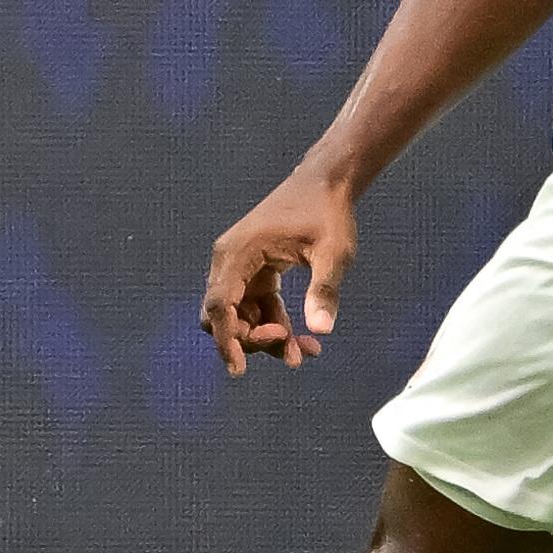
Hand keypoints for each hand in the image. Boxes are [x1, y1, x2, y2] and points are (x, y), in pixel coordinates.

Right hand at [200, 166, 355, 377]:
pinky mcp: (254, 271)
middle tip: (294, 352)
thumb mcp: (333, 252)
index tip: (240, 369)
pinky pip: (255, 307)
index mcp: (239, 253)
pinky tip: (305, 339)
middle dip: (253, 341)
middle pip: (223, 316)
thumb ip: (324, 290)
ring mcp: (240, 266)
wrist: (326, 183)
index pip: (219, 304)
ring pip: (240, 317)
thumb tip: (322, 330)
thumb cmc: (328, 212)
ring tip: (306, 353)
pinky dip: (274, 325)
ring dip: (267, 338)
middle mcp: (230, 260)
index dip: (226, 339)